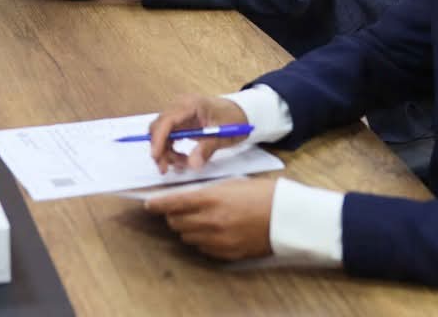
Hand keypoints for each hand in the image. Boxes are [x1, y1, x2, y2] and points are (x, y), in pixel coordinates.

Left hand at [143, 176, 278, 260]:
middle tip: (177, 210)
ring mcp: (219, 240)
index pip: (173, 203)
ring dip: (187, 228)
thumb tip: (187, 199)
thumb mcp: (232, 184)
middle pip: (176, 223)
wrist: (288, 217)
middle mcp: (211, 221)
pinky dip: (201, 240)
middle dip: (173, 216)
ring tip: (198, 220)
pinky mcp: (227, 253)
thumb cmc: (263, 194)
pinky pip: (203, 249)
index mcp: (211, 199)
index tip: (149, 204)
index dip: (158, 204)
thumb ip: (206, 192)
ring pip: (187, 238)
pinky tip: (211, 232)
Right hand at [148, 93, 250, 172]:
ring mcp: (179, 114)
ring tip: (182, 165)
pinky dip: (171, 150)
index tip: (157, 156)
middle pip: (159, 127)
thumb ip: (207, 148)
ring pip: (161, 134)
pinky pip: (168, 137)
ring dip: (166, 152)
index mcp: (191, 105)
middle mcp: (180, 106)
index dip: (159, 138)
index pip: (167, 120)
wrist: (240, 112)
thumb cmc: (233, 119)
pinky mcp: (180, 122)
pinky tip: (182, 160)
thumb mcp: (224, 135)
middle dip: (160, 149)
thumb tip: (193, 164)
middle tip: (165, 168)